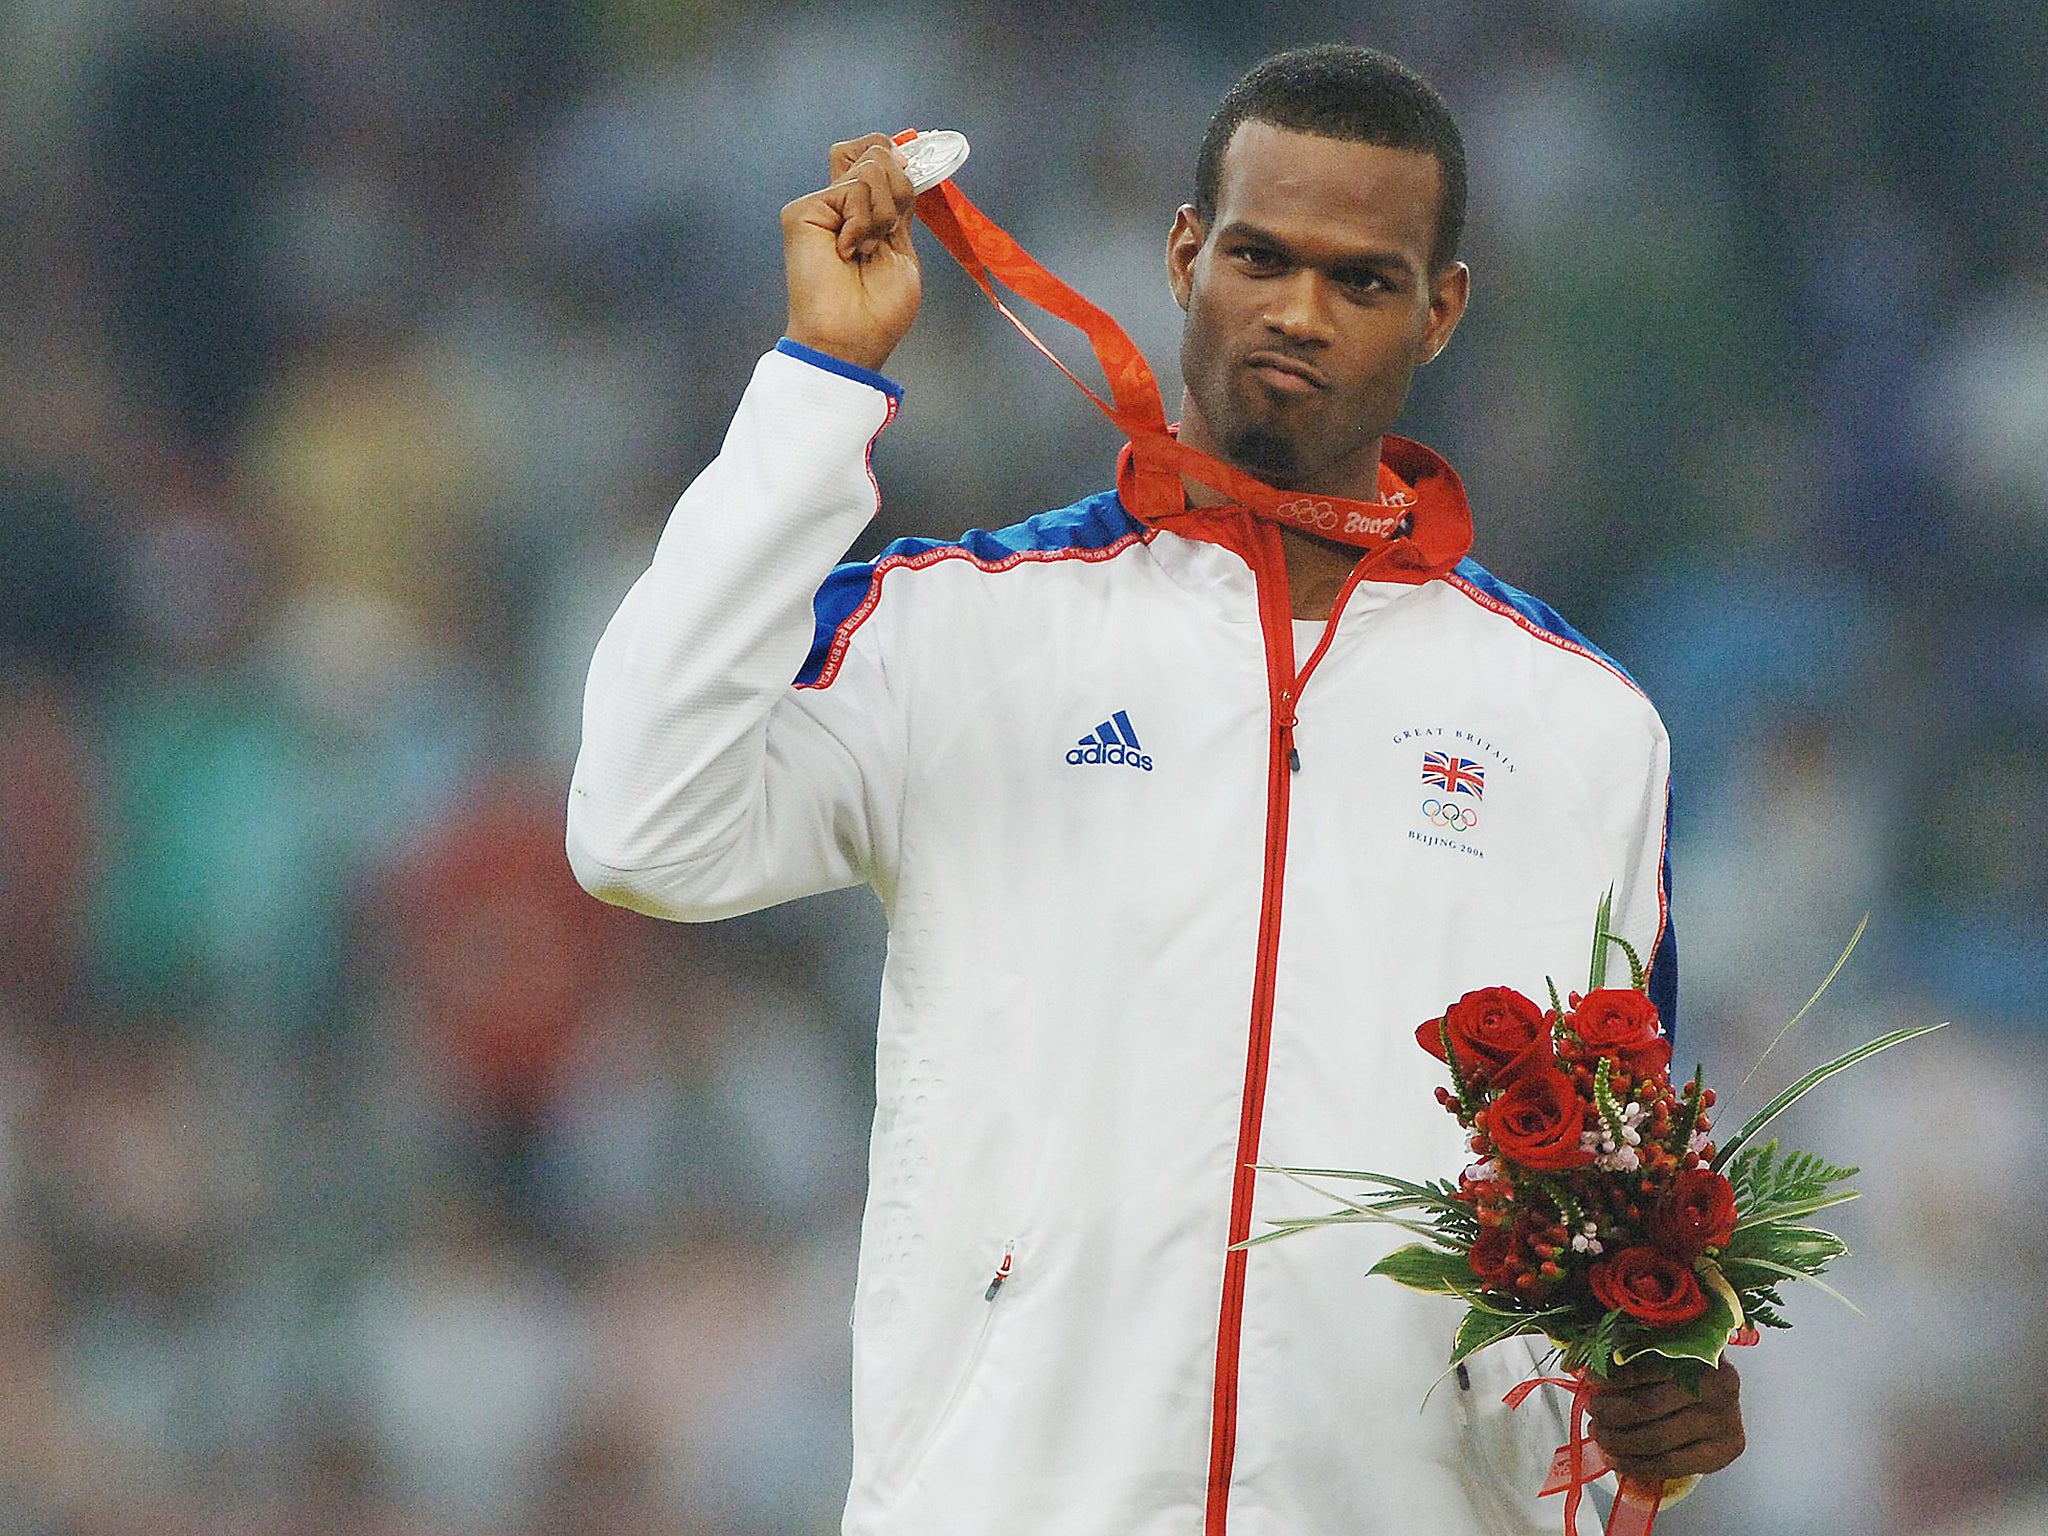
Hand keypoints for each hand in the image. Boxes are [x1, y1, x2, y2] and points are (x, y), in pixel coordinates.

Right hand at [781, 134, 922, 372]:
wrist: (853, 338)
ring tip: (866, 251)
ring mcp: (820, 205)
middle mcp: (839, 203)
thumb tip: (902, 155)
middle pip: (876, 151)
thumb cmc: (878, 309)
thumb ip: (898, 203)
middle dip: (898, 191)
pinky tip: (848, 252)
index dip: (898, 159)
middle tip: (885, 237)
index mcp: (864, 211)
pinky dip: (862, 225)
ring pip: (870, 168)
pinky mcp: (803, 211)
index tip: (909, 189)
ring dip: (882, 216)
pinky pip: (852, 191)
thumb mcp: (902, 246)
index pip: (879, 153)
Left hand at [1585, 1357, 1744, 1482]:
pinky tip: (1617, 1461)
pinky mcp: (1724, 1451)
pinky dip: (1638, 1466)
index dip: (1612, 1378)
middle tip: (1592, 1414)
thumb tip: (1582, 1368)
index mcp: (1701, 1353)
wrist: (1722, 1397)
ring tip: (1600, 1437)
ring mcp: (1725, 1421)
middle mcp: (1719, 1387)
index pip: (1645, 1369)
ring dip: (1618, 1442)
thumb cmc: (1686, 1370)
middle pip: (1647, 1406)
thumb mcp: (1663, 1352)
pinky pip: (1671, 1465)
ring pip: (1656, 1440)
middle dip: (1610, 1413)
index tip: (1590, 1381)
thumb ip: (1632, 1354)